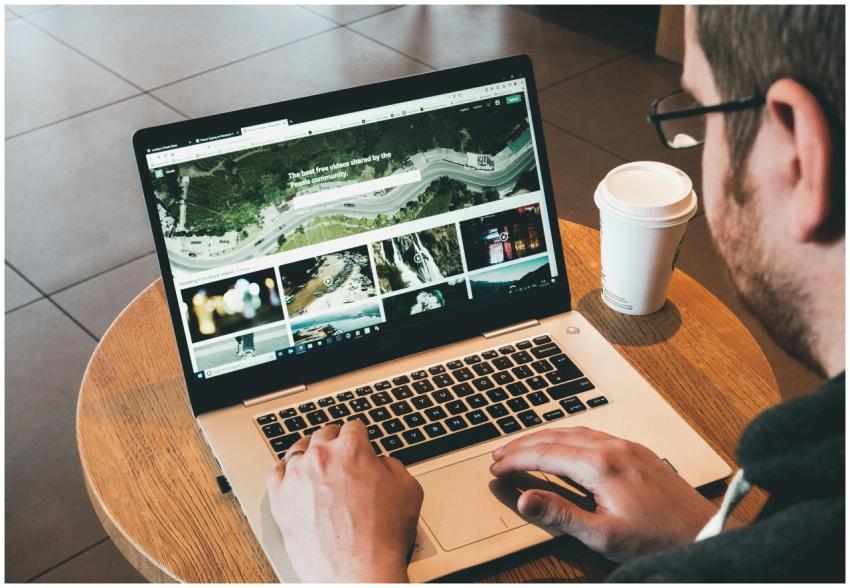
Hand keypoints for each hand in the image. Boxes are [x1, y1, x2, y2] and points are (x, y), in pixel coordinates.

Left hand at [267, 420, 422, 581]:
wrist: (360, 571)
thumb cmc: (382, 536)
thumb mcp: (408, 489)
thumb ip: (393, 466)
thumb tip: (382, 463)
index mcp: (352, 449)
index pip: (353, 427)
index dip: (358, 434)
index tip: (357, 439)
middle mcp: (322, 457)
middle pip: (324, 434)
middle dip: (334, 441)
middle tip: (338, 452)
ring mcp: (297, 477)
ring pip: (298, 450)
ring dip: (308, 452)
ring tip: (314, 461)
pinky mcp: (280, 499)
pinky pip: (275, 473)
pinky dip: (284, 471)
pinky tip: (291, 474)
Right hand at [490, 427, 719, 562]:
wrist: (705, 533)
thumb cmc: (658, 539)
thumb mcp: (603, 535)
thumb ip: (561, 514)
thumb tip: (524, 499)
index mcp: (601, 465)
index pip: (545, 453)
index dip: (516, 460)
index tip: (497, 468)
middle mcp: (613, 447)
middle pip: (556, 437)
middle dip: (524, 445)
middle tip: (501, 456)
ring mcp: (627, 446)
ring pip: (574, 432)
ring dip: (545, 438)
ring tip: (524, 448)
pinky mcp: (637, 452)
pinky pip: (593, 434)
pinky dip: (567, 438)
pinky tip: (565, 446)